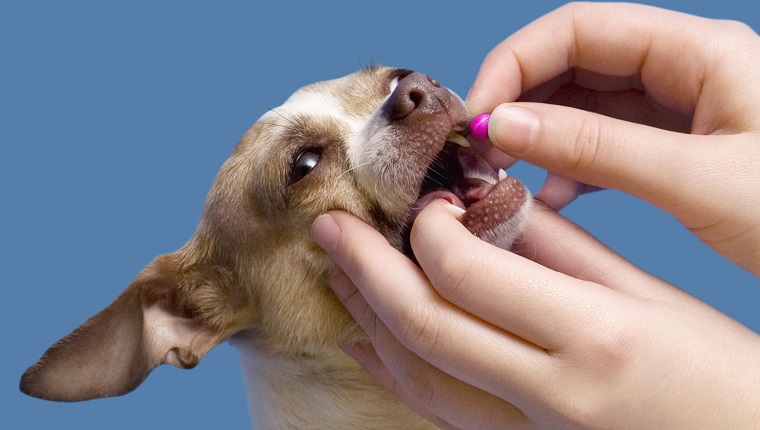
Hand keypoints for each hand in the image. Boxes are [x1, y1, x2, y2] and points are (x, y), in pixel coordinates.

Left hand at [312, 202, 759, 428]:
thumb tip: (485, 203)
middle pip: (426, 325)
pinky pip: (439, 409)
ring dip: (369, 319)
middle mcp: (554, 391)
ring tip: (337, 274)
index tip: (419, 203)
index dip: (427, 230)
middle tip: (330, 226)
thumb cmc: (720, 372)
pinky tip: (368, 341)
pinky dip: (396, 370)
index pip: (468, 273)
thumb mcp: (648, 294)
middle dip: (366, 269)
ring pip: (420, 377)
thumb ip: (558, 247)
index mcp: (594, 335)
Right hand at [466, 3, 759, 274]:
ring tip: (505, 173)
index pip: (579, 29)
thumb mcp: (699, 179)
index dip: (515, 64)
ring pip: (584, 104)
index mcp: (699, 52)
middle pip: (574, 62)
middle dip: (520, 99)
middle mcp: (684, 69)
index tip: (477, 114)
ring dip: (539, 134)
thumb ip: (598, 148)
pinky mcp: (676, 146)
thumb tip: (505, 125)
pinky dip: (570, 165)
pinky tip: (552, 197)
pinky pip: (605, 141)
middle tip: (479, 148)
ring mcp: (679, 109)